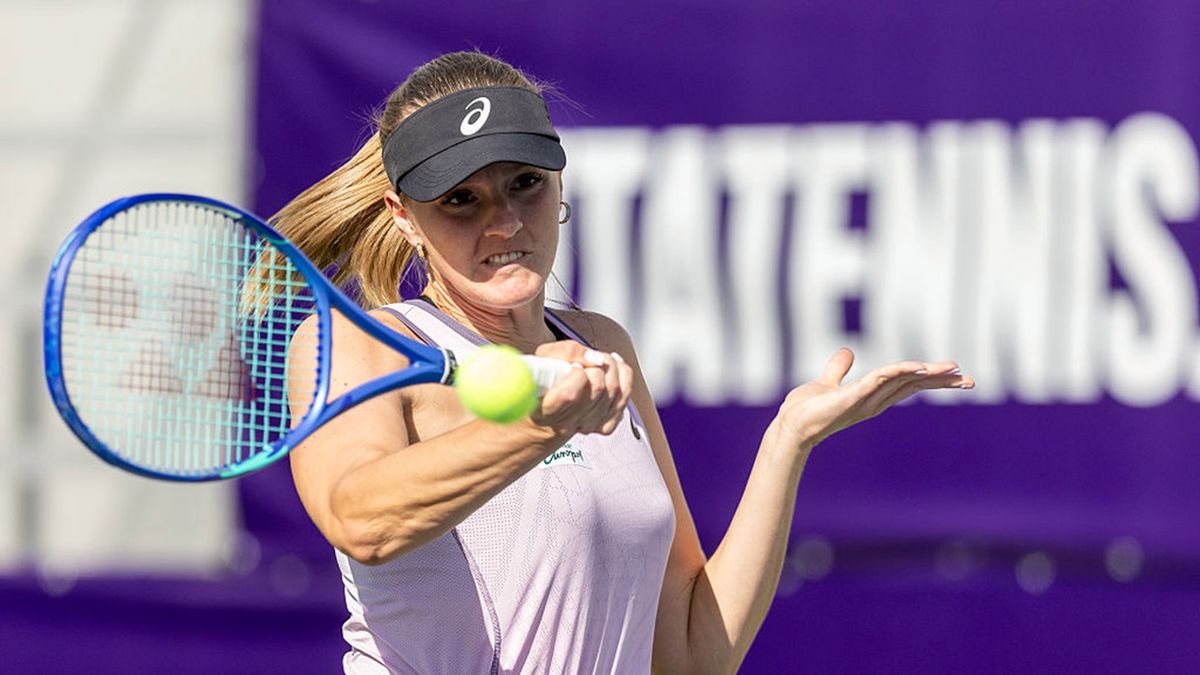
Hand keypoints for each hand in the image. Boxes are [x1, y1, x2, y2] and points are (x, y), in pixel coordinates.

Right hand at [528, 341, 633, 435]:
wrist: (548, 412)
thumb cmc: (543, 382)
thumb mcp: (544, 358)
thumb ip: (567, 352)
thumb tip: (596, 358)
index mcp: (547, 409)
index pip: (569, 394)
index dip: (577, 373)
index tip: (574, 366)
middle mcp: (568, 423)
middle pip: (599, 389)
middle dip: (597, 365)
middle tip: (588, 362)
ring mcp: (589, 426)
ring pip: (616, 391)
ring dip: (611, 368)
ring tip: (598, 363)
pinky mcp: (605, 426)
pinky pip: (625, 395)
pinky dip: (622, 376)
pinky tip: (610, 370)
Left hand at [775, 348, 973, 451]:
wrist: (789, 427)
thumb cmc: (806, 410)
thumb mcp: (826, 382)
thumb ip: (838, 368)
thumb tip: (848, 352)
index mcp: (872, 395)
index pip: (908, 383)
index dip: (931, 377)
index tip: (956, 373)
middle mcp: (874, 400)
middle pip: (914, 385)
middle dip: (941, 382)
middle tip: (970, 379)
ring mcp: (865, 400)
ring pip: (902, 382)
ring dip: (927, 374)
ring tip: (952, 369)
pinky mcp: (852, 398)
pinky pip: (879, 380)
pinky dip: (898, 372)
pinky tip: (916, 366)